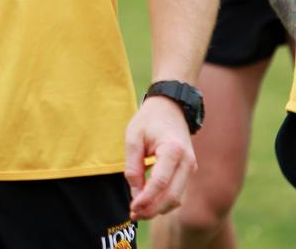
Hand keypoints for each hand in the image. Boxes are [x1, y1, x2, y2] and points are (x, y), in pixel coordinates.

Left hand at [125, 95, 196, 219]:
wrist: (170, 107)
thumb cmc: (149, 119)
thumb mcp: (134, 137)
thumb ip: (133, 166)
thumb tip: (135, 193)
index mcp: (173, 149)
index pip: (160, 182)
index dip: (145, 199)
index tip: (132, 208)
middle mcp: (187, 161)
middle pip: (172, 196)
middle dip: (152, 209)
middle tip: (134, 214)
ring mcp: (190, 167)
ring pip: (177, 198)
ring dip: (158, 208)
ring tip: (138, 211)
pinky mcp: (188, 171)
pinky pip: (177, 192)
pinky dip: (164, 201)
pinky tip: (148, 202)